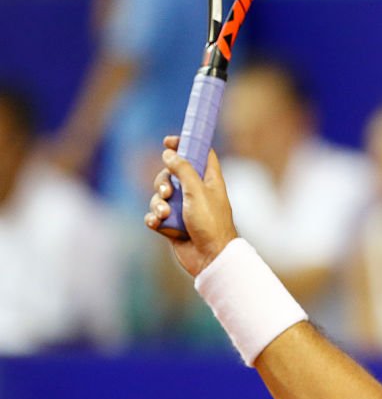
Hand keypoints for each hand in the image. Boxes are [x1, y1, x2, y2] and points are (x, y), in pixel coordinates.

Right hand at [144, 135, 237, 276]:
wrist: (209, 257)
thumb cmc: (210, 223)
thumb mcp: (197, 191)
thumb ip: (183, 170)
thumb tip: (168, 153)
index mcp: (209, 180)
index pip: (199, 154)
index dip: (185, 144)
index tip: (168, 141)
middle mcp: (196, 192)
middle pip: (172, 174)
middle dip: (162, 181)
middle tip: (167, 191)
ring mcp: (184, 208)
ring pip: (160, 196)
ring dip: (157, 203)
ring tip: (164, 213)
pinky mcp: (173, 224)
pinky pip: (155, 215)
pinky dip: (154, 218)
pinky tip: (158, 223)